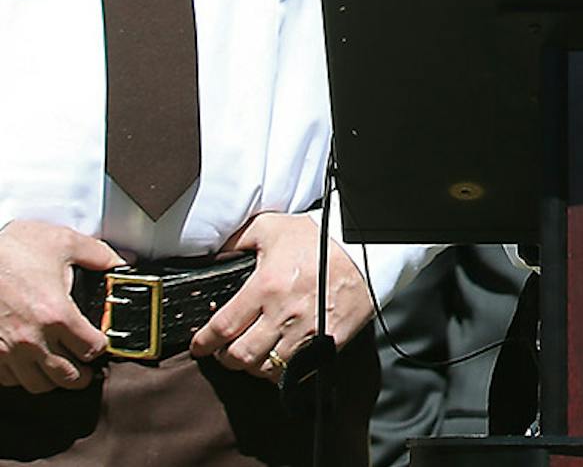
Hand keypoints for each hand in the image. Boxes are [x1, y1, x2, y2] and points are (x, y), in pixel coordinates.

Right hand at [0, 219, 119, 392]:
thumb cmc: (12, 250)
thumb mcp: (65, 242)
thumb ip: (100, 255)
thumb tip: (122, 263)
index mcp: (56, 314)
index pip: (91, 349)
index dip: (102, 346)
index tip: (101, 341)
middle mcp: (31, 338)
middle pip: (67, 377)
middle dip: (83, 374)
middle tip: (89, 368)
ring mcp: (6, 349)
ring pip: (37, 384)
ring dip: (54, 380)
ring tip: (62, 369)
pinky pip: (9, 380)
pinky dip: (23, 376)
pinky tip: (31, 363)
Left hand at [189, 213, 373, 382]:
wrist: (366, 245)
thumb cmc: (319, 237)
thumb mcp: (271, 228)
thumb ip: (236, 241)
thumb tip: (211, 257)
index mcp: (266, 286)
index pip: (222, 328)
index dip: (203, 343)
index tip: (199, 345)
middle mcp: (285, 312)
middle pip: (240, 356)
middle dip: (226, 357)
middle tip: (226, 349)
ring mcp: (309, 330)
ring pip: (267, 369)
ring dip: (254, 365)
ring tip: (253, 354)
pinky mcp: (330, 340)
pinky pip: (298, 370)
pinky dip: (283, 370)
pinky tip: (280, 357)